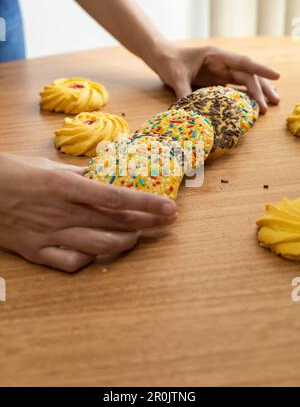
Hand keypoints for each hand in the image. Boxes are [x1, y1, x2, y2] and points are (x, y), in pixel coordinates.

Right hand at [0, 154, 176, 271]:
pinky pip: (70, 263)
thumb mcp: (49, 166)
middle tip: (166, 221)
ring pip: (98, 247)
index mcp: (65, 187)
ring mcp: (49, 235)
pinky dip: (90, 259)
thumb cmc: (14, 172)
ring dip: (124, 243)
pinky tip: (98, 251)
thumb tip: (106, 175)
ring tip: (137, 236)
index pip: (115, 197)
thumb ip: (80, 174)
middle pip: (114, 223)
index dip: (146, 203)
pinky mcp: (36, 252)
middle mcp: (61, 213)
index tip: (169, 207)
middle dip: (147, 222)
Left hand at [149, 44, 280, 113]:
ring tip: (270, 105)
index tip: (276, 76)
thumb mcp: (175, 76)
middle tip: (271, 104)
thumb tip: (189, 109)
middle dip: (261, 88)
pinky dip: (246, 95)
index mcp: (216, 55)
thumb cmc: (169, 61)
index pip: (243, 62)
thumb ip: (184, 91)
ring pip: (245, 80)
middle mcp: (222, 62)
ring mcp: (221, 71)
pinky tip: (255, 103)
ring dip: (258, 92)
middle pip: (248, 74)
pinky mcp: (217, 79)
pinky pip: (235, 87)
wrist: (162, 57)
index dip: (260, 69)